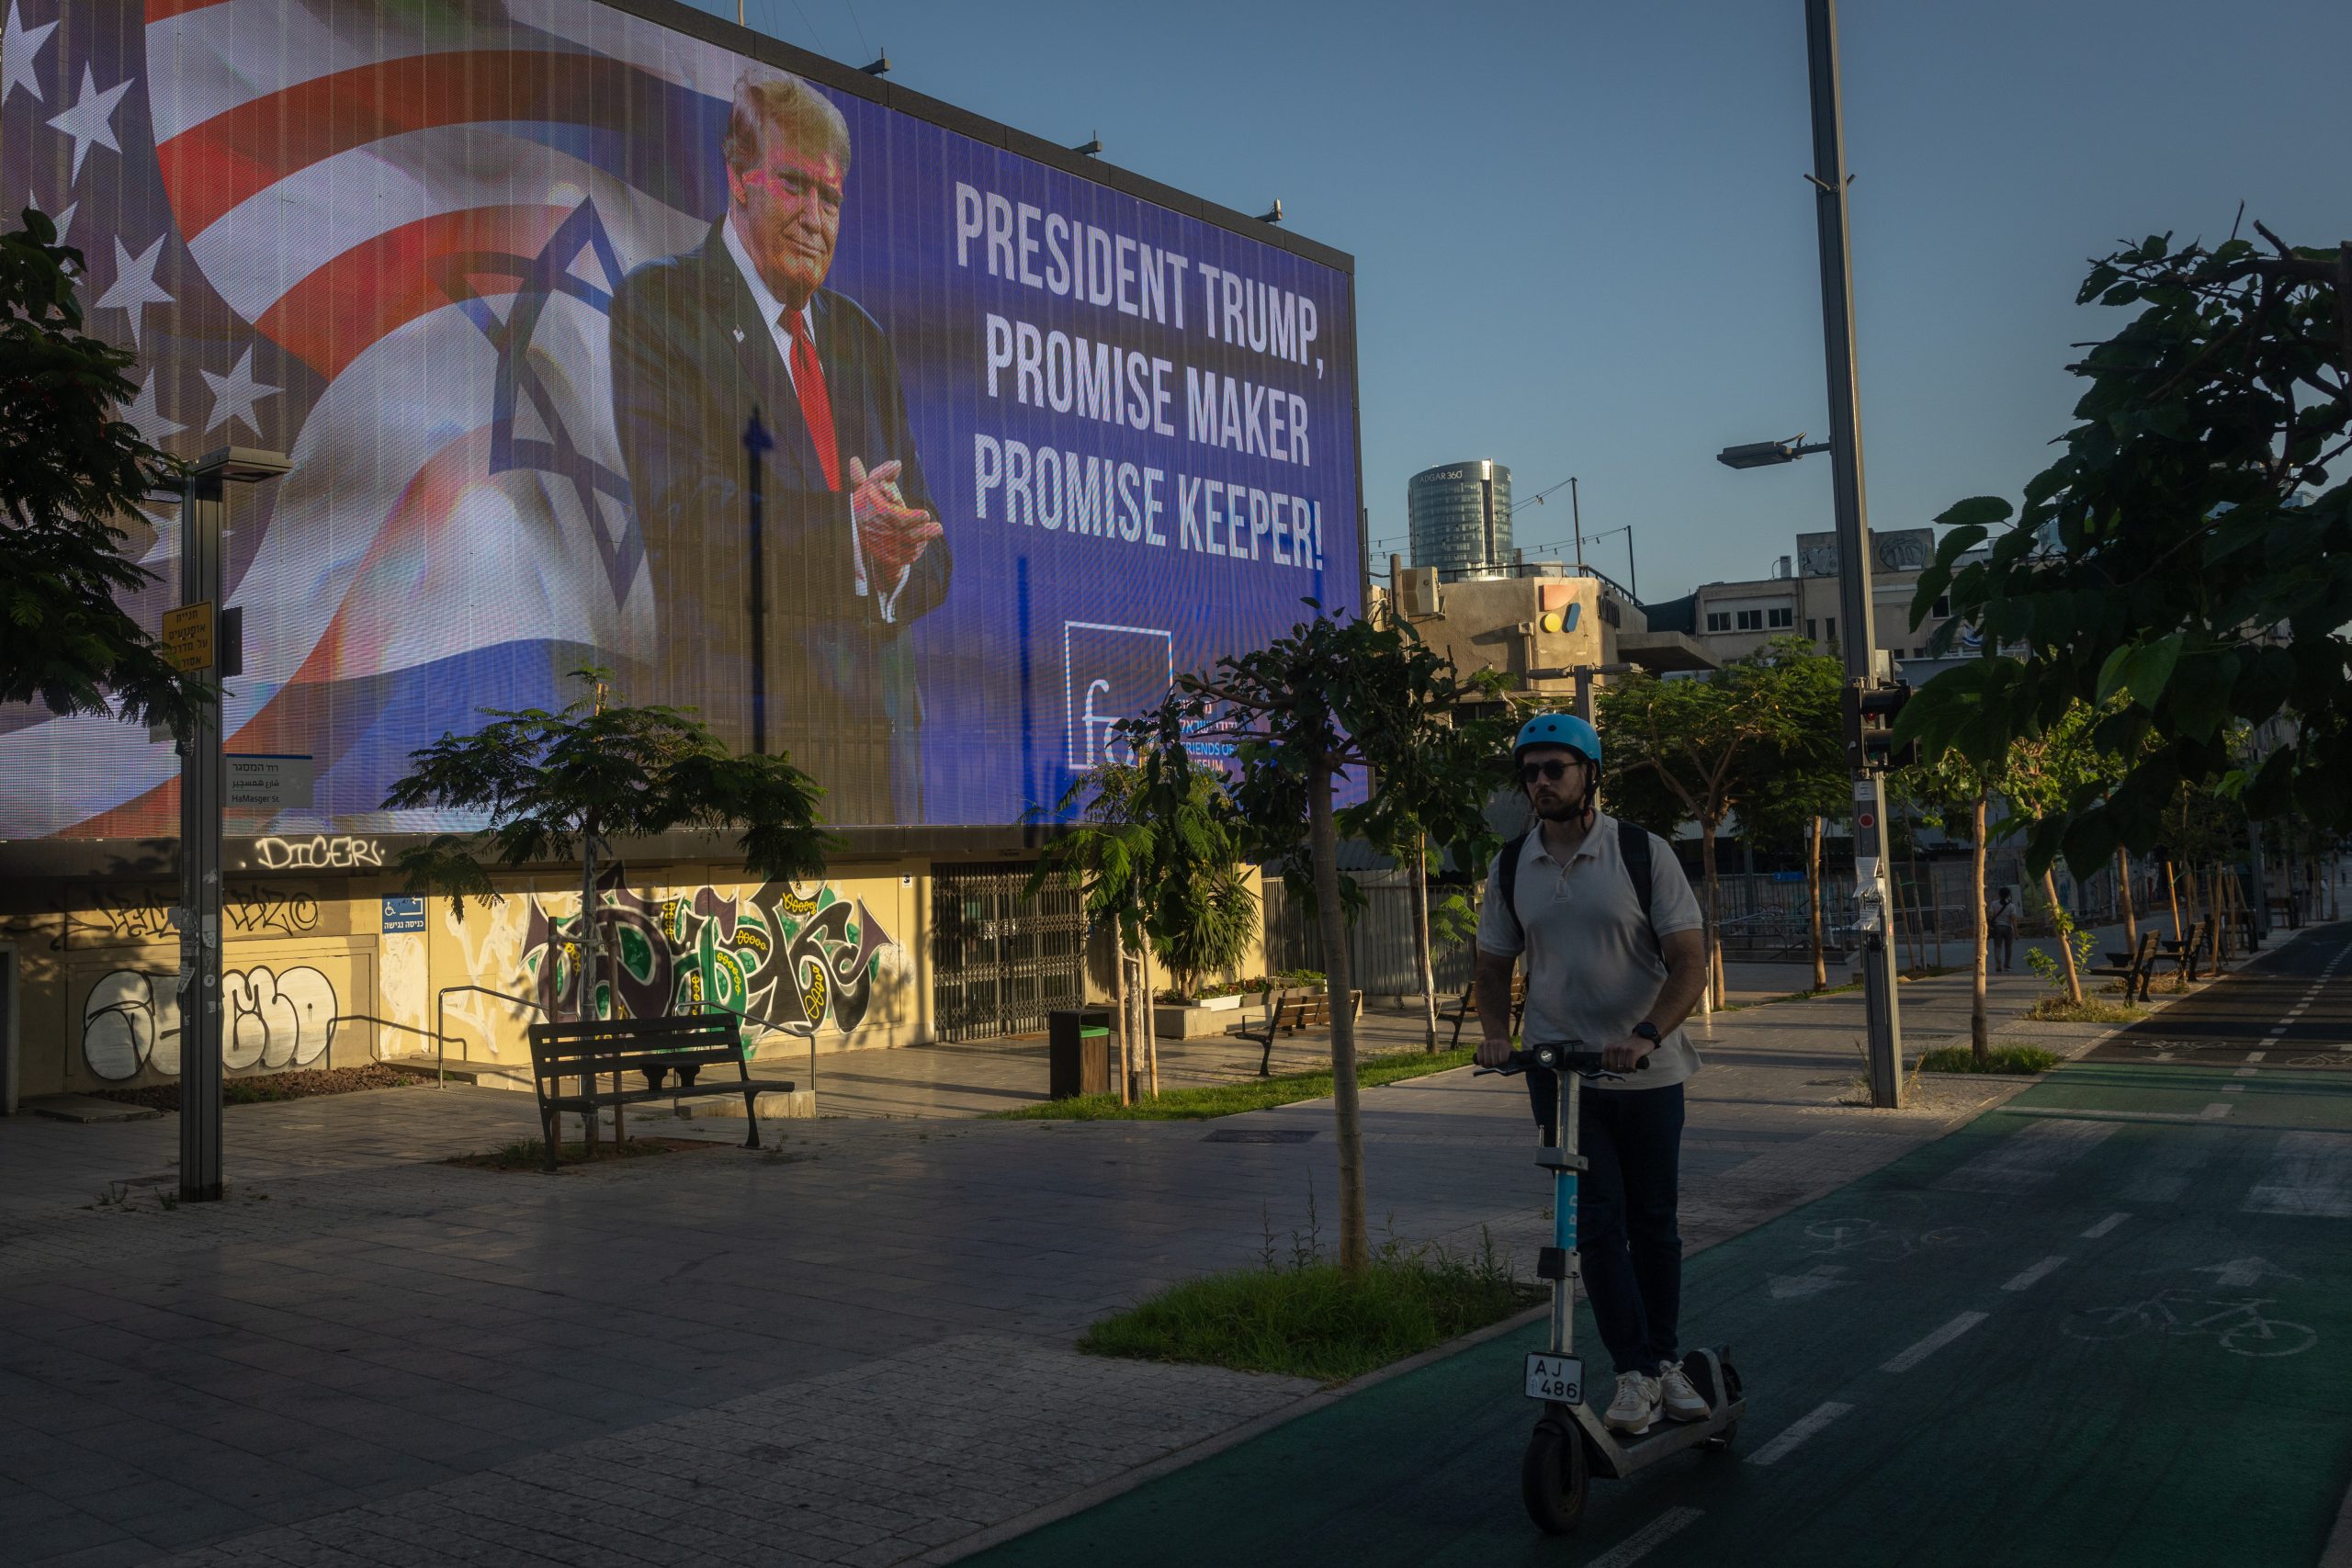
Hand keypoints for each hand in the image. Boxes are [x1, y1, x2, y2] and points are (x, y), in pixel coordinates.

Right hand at [850, 456, 941, 575]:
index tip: (926, 514)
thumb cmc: (869, 501)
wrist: (857, 527)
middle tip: (939, 527)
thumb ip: (883, 473)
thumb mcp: (872, 486)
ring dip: (923, 540)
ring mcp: (882, 548)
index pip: (896, 519)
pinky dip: (916, 551)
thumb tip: (897, 464)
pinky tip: (922, 541)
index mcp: (875, 515)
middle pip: (904, 536)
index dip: (913, 519)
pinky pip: (905, 557)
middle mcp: (878, 533)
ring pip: (907, 548)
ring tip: (936, 530)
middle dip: (924, 532)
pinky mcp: (887, 559)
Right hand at [1475, 1035, 1513, 1069]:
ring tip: (1492, 1064)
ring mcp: (1486, 1044)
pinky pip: (1480, 1059)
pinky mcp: (1480, 1045)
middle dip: (1496, 1065)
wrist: (1497, 1038)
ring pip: (1486, 1062)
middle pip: (1494, 1062)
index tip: (1504, 1063)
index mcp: (1503, 1045)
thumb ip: (1512, 1059)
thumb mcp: (1510, 1052)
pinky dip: (1483, 1063)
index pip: (1502, 1060)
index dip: (1503, 1064)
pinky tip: (1486, 1062)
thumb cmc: (1505, 1049)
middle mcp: (1494, 1043)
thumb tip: (1510, 1070)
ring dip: (1489, 1065)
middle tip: (1497, 1064)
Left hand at [1601, 1034, 1655, 1072]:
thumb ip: (1612, 1063)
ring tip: (1631, 1067)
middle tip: (1625, 1070)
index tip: (1614, 1073)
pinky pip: (1630, 1067)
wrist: (1643, 1038)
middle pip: (1614, 1068)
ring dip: (1628, 1071)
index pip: (1605, 1064)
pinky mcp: (1633, 1051)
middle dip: (1620, 1072)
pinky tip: (1635, 1068)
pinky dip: (1633, 1069)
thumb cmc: (1630, 1048)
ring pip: (1623, 1068)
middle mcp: (1615, 1048)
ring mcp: (1624, 1049)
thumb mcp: (1618, 1052)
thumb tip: (1609, 1078)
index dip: (1609, 1071)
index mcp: (1609, 1048)